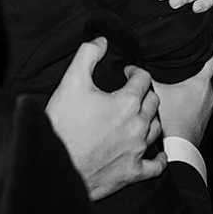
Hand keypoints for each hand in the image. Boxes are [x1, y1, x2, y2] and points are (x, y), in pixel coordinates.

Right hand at [44, 38, 165, 199]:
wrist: (53, 166)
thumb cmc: (62, 125)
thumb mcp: (71, 81)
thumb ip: (88, 54)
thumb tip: (101, 41)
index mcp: (126, 103)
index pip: (143, 79)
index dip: (135, 71)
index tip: (127, 73)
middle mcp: (137, 126)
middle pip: (153, 101)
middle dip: (144, 92)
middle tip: (132, 92)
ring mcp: (137, 151)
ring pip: (157, 128)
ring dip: (151, 118)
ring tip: (140, 115)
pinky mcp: (132, 173)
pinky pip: (157, 166)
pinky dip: (159, 158)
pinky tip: (155, 153)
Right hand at [153, 55, 212, 149]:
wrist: (177, 150)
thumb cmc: (171, 124)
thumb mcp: (154, 94)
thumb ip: (145, 78)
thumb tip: (132, 68)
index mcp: (201, 83)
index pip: (211, 58)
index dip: (205, 50)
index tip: (198, 47)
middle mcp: (209, 95)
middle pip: (205, 75)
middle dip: (193, 71)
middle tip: (179, 68)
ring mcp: (208, 109)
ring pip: (202, 91)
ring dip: (192, 89)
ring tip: (176, 88)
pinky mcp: (203, 120)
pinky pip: (200, 105)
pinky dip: (191, 103)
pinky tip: (178, 106)